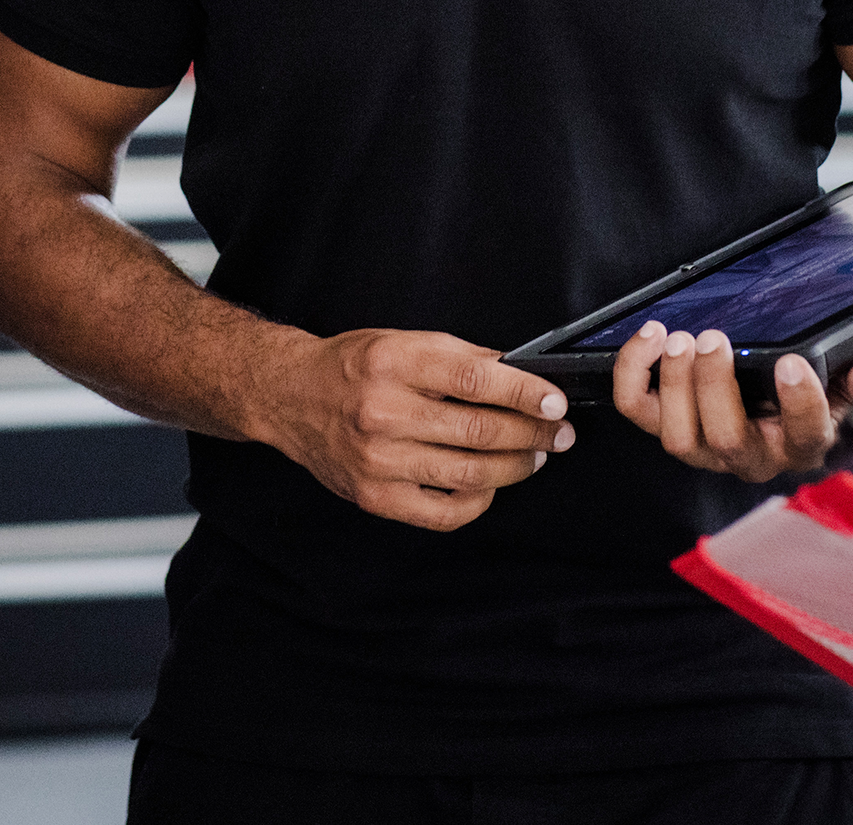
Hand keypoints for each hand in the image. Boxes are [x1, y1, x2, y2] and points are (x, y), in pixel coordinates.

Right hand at [255, 327, 571, 531]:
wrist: (292, 397)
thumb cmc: (354, 366)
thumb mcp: (407, 341)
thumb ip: (463, 358)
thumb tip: (520, 374)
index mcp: (396, 364)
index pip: (475, 381)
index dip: (524, 393)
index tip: (556, 401)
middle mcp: (384, 413)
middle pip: (478, 431)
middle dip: (532, 433)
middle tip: (560, 432)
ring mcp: (378, 460)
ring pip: (467, 473)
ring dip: (514, 467)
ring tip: (536, 456)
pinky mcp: (374, 497)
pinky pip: (440, 512)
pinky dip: (477, 501)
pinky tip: (490, 484)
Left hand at [612, 323, 852, 481]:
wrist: (793, 395)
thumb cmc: (820, 386)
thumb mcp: (852, 383)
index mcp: (803, 444)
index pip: (806, 435)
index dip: (799, 403)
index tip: (792, 364)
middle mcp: (753, 456)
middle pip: (727, 439)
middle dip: (714, 387)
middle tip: (715, 339)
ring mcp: (707, 445)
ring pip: (679, 437)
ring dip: (675, 385)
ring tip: (679, 339)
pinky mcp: (672, 424)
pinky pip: (641, 412)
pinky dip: (634, 376)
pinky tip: (648, 340)